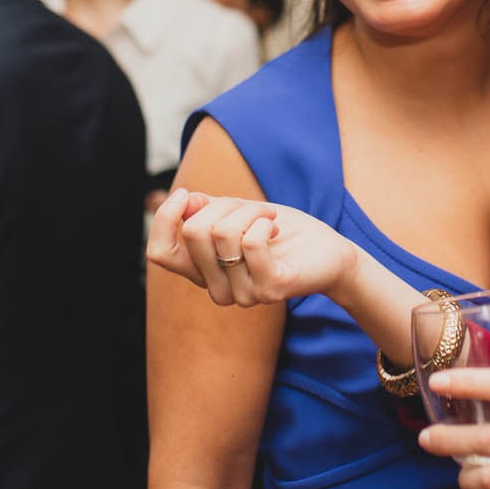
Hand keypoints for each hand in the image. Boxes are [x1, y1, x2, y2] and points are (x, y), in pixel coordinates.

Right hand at [148, 187, 360, 307]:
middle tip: (250, 208)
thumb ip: (208, 210)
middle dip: (222, 205)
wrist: (330, 253)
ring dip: (249, 210)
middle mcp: (217, 289)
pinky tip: (275, 228)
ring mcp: (242, 294)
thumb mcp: (239, 213)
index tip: (186, 194)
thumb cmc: (282, 232)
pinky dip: (262, 221)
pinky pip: (249, 242)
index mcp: (203, 272)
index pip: (159, 253)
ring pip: (222, 233)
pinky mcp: (269, 289)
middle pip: (192, 233)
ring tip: (268, 217)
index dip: (164, 218)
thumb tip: (183, 200)